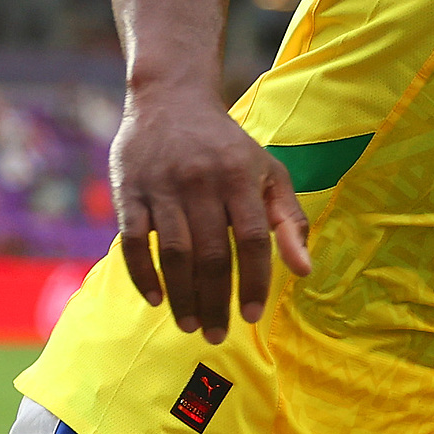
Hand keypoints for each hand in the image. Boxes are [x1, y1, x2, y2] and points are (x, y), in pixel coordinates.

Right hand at [110, 87, 310, 343]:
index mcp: (240, 177)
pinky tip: (156, 300)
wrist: (172, 99)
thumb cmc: (228, 147)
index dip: (253, 280)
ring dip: (181, 295)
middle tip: (218, 335)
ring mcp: (162, 187)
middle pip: (210, 253)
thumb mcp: (268, 172)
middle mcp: (201, 182)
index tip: (253, 316)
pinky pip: (133, 240)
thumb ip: (289, 220)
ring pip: (173, 252)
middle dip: (215, 300)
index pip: (251, 239)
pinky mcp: (129, 191)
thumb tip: (305, 270)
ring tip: (190, 325)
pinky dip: (143, 273)